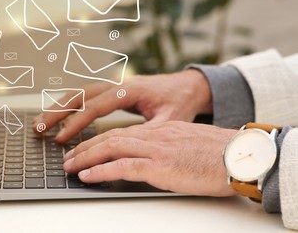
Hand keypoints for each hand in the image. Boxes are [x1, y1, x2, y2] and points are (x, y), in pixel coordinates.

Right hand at [33, 69, 211, 141]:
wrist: (186, 86)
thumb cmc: (179, 102)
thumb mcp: (170, 120)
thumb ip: (150, 132)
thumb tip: (129, 148)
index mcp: (129, 90)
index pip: (95, 106)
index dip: (77, 123)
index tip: (61, 138)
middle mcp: (117, 84)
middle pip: (79, 94)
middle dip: (56, 111)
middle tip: (38, 128)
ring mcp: (113, 86)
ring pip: (79, 93)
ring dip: (58, 107)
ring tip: (40, 123)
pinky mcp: (112, 91)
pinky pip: (85, 96)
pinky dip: (69, 106)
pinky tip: (58, 117)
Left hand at [63, 121, 237, 196]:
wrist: (239, 155)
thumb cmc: (217, 153)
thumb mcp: (185, 145)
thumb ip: (165, 148)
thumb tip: (150, 159)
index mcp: (159, 130)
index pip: (121, 133)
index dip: (98, 140)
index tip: (85, 148)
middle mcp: (153, 135)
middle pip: (110, 137)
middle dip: (85, 147)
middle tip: (68, 157)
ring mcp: (156, 149)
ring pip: (111, 148)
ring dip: (86, 157)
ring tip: (69, 166)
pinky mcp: (160, 165)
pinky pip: (123, 166)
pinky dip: (101, 170)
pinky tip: (87, 176)